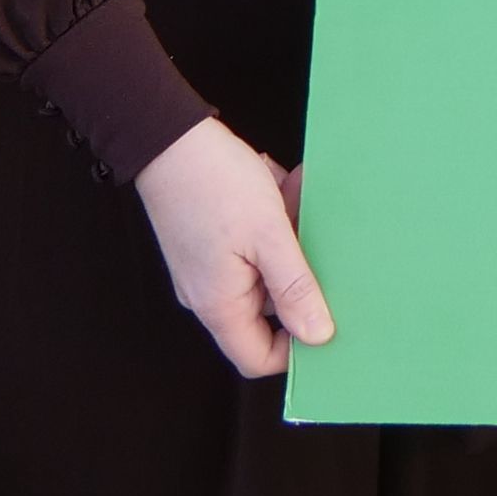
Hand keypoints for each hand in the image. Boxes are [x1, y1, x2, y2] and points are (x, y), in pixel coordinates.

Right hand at [131, 116, 334, 379]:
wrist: (169, 137)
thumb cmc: (213, 183)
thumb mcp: (268, 235)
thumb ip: (294, 287)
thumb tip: (318, 334)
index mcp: (219, 305)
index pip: (257, 358)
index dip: (294, 348)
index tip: (328, 318)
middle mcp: (209, 294)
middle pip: (267, 310)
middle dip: (299, 274)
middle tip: (318, 240)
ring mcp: (209, 267)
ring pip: (265, 270)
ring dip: (289, 238)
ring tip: (296, 198)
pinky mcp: (212, 242)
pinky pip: (253, 245)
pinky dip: (273, 221)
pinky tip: (282, 186)